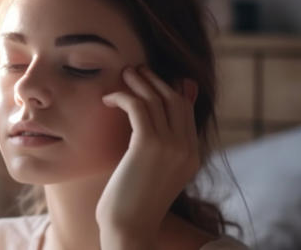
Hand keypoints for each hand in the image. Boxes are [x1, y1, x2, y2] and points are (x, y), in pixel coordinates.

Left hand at [96, 65, 198, 243]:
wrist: (128, 229)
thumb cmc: (135, 201)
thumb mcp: (154, 171)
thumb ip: (161, 143)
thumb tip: (154, 119)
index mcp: (191, 154)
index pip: (185, 110)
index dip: (169, 89)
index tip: (152, 79)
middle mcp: (187, 147)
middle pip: (176, 99)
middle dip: (156, 80)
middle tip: (137, 70)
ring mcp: (172, 146)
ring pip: (157, 99)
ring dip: (139, 82)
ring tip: (125, 73)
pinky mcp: (149, 145)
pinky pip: (139, 107)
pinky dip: (124, 97)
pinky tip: (109, 98)